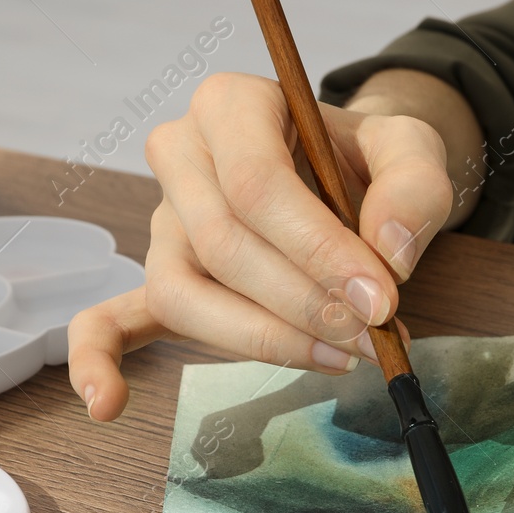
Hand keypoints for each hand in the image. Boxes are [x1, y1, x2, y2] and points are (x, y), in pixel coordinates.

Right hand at [69, 70, 465, 420]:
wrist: (348, 172)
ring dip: (262, 340)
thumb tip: (389, 253)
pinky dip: (99, 360)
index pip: (256, 185)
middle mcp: (181, 158)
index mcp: (231, 107)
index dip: (318, 251)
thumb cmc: (367, 160)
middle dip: (304, 305)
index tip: (381, 299)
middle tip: (374, 337)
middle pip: (223, 246)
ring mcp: (164, 224)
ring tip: (338, 360)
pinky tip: (106, 405)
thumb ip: (413, 188)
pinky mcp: (165, 279)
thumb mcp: (412, 149)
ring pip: (186, 296)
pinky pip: (111, 319)